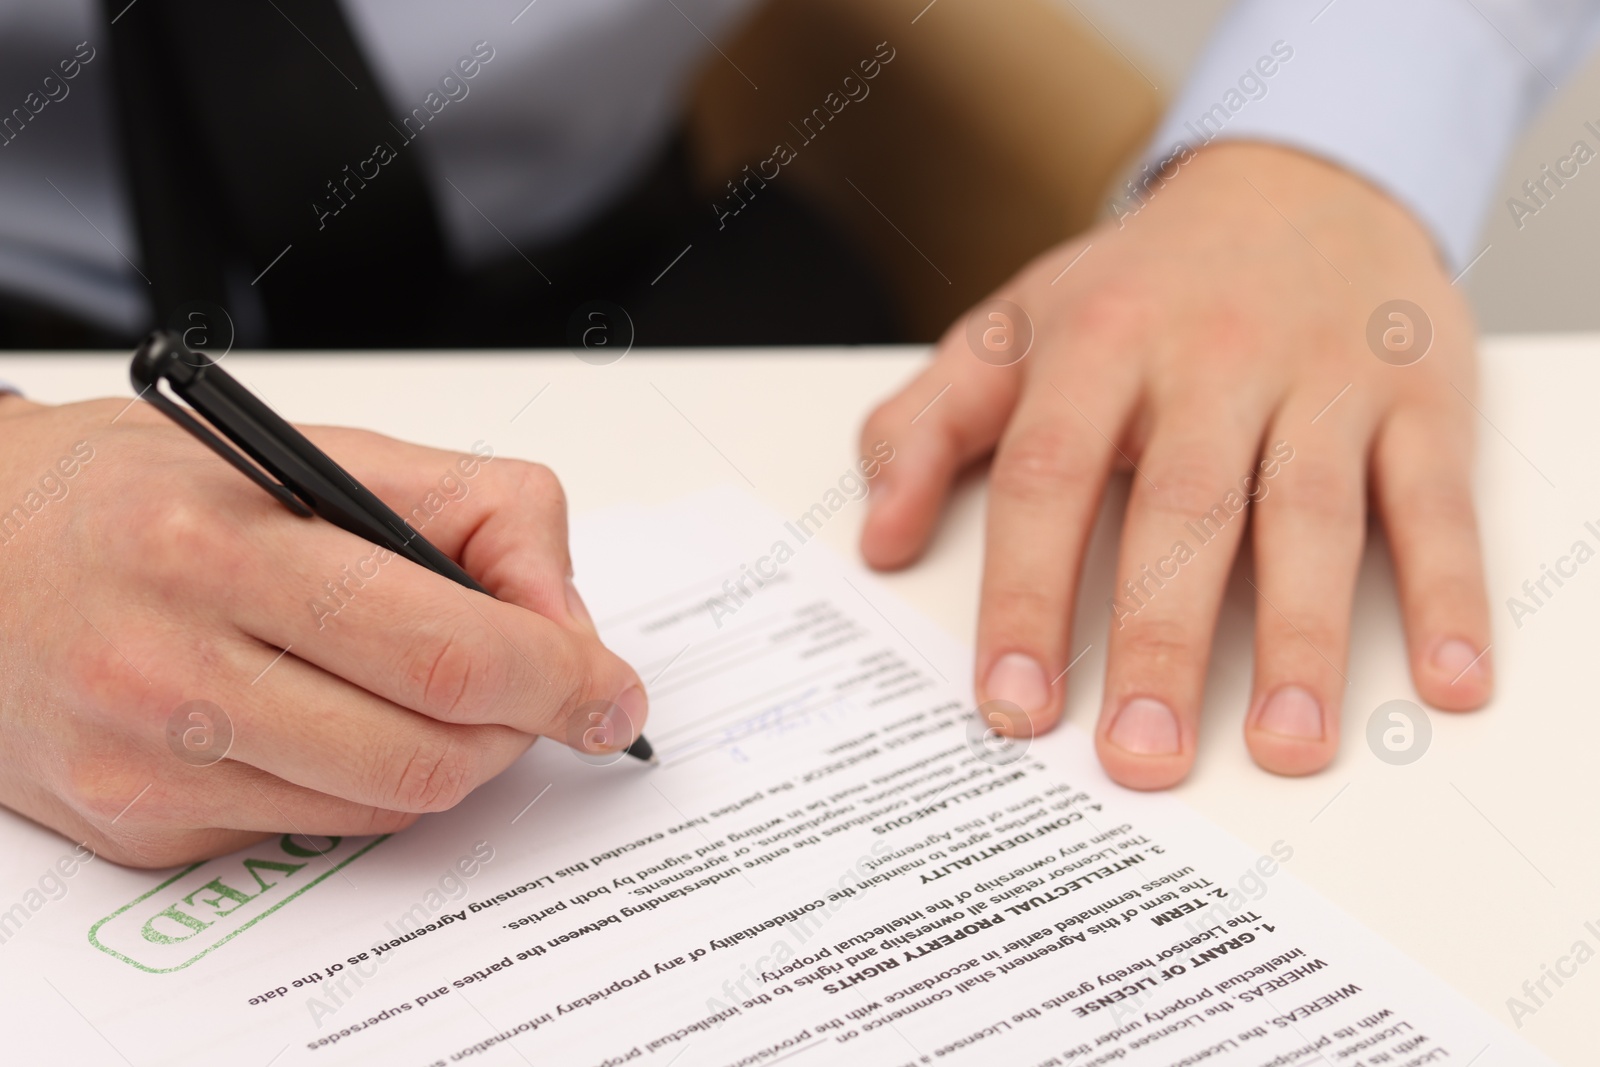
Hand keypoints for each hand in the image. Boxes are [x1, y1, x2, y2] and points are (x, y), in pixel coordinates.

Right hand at [0, 394, 646, 866]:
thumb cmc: (144, 493)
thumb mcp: (317, 452)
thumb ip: (473, 515)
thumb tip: (567, 627)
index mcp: (222, 551)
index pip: (447, 653)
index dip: (560, 679)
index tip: (608, 688)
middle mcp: (169, 670)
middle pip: (431, 757)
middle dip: (517, 728)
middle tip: (531, 690)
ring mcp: (145, 770)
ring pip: (385, 809)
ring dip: (449, 757)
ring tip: (425, 690)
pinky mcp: (137, 833)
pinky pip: (314, 832)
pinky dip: (361, 783)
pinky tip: (325, 717)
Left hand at [859, 142, 1489, 787]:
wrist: (1299, 179)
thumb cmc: (1141, 285)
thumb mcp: (1015, 328)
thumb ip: (928, 425)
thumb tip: (877, 537)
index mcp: (1099, 344)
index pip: (1047, 478)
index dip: (1025, 596)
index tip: (1012, 702)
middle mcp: (1213, 358)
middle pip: (1181, 511)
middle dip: (1159, 641)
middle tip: (1140, 757)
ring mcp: (1324, 378)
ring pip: (1309, 515)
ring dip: (1302, 638)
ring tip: (1285, 747)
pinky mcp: (1418, 397)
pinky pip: (1435, 501)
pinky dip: (1449, 592)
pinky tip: (1447, 682)